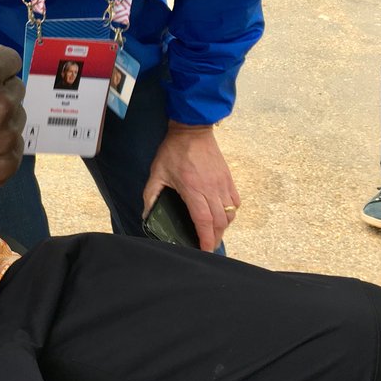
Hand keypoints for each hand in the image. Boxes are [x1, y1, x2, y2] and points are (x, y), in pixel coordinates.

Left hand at [143, 122, 239, 251]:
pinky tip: (222, 215)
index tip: (204, 250)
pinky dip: (230, 212)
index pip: (204, 221)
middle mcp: (211, 189)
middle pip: (219, 222)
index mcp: (193, 190)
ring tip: (214, 233)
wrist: (192, 129)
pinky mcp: (228, 178)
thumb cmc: (173, 151)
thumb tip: (146, 214)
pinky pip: (235, 202)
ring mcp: (222, 184)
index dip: (206, 239)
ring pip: (229, 214)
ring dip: (223, 227)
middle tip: (208, 246)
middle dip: (215, 238)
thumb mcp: (157, 172)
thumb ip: (151, 194)